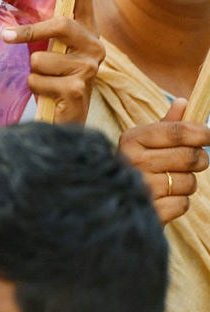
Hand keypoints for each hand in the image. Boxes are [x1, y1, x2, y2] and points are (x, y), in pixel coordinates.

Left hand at [5, 0, 102, 123]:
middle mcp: (94, 47)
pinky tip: (49, 95)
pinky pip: (37, 80)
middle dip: (30, 33)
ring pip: (40, 58)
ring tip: (45, 81)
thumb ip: (34, 26)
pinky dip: (34, 88)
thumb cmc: (55, 79)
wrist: (69, 117)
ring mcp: (90, 68)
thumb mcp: (44, 49)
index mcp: (86, 33)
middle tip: (8, 37)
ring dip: (32, 71)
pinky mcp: (79, 89)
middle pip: (60, 25)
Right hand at [119, 99, 209, 224]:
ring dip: (187, 183)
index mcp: (131, 139)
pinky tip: (164, 197)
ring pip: (189, 182)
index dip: (200, 132)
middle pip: (190, 157)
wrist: (110, 199)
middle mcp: (133, 161)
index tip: (208, 135)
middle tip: (194, 160)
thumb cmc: (135, 166)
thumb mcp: (144, 141)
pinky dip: (179, 202)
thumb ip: (166, 125)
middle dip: (199, 159)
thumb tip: (184, 102)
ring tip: (171, 181)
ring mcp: (140, 186)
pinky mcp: (149, 209)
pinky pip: (183, 204)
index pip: (177, 132)